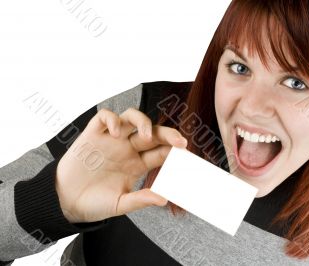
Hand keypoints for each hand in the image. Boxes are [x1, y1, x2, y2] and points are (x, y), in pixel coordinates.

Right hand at [55, 107, 186, 222]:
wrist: (66, 202)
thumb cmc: (95, 203)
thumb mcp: (120, 204)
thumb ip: (140, 199)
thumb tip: (163, 199)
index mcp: (138, 164)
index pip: (161, 152)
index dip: (173, 151)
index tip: (186, 154)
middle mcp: (127, 149)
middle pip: (152, 133)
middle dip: (167, 134)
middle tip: (179, 141)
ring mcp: (111, 140)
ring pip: (131, 118)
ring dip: (142, 122)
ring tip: (145, 136)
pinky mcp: (93, 134)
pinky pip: (104, 117)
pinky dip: (111, 119)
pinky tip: (115, 132)